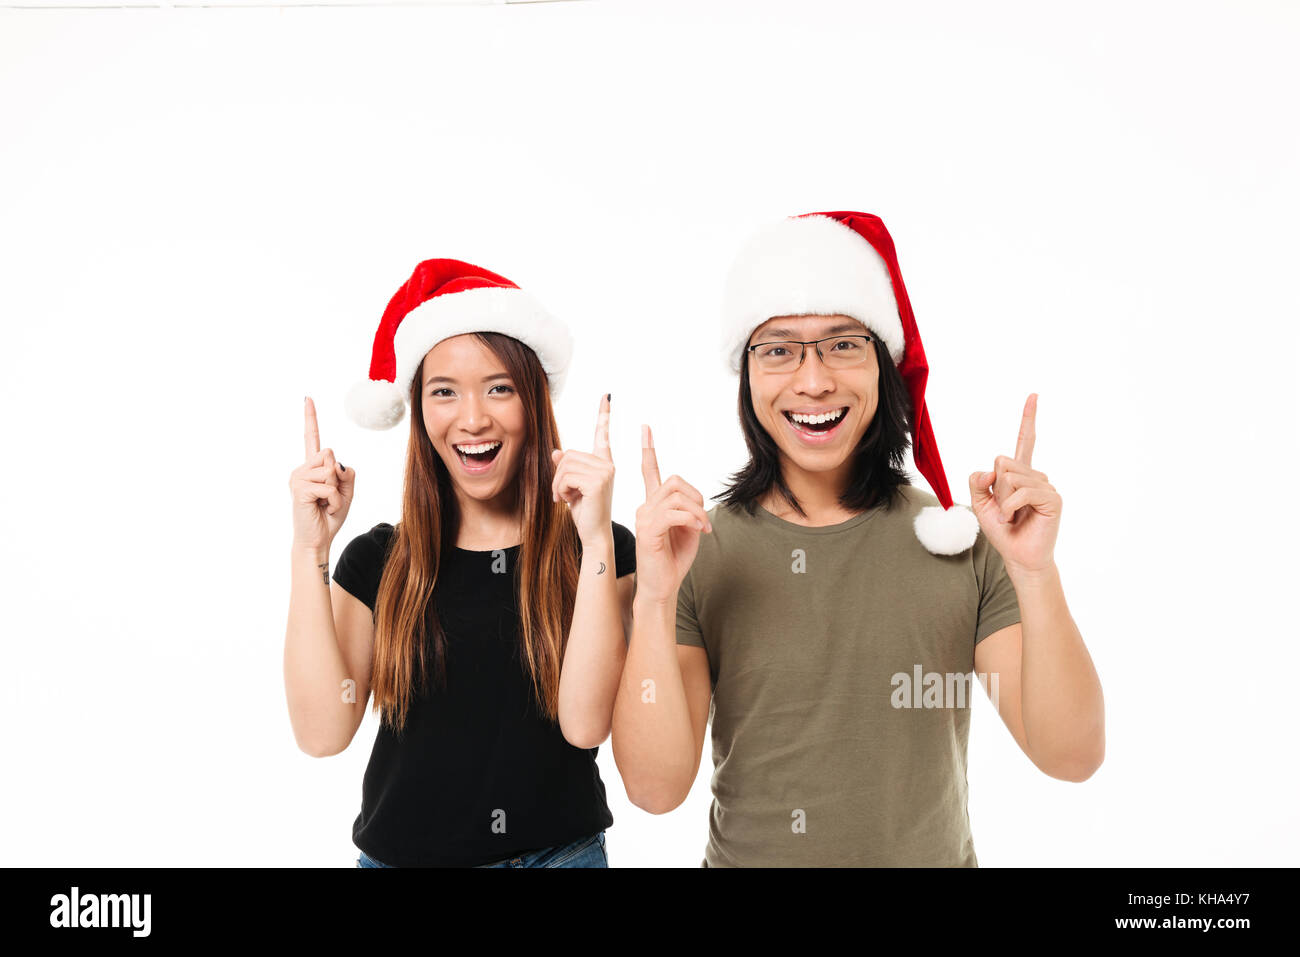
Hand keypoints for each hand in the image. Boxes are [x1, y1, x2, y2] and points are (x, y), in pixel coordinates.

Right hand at [289, 396, 355, 551]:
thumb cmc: (329, 516)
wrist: (317, 539)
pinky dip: (334, 500)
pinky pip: (329, 487)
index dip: (310, 418)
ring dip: (336, 491)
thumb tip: (336, 463)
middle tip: (329, 496)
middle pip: (330, 454)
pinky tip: (323, 509)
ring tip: (325, 504)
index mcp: (312, 467)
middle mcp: (302, 469)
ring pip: (330, 470)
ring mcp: (298, 478)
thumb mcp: (346, 492)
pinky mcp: (299, 489)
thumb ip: (347, 473)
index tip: (307, 398)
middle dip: (338, 477)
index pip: (311, 438)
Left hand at [551, 393, 615, 546]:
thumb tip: (557, 452)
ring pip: (565, 466)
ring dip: (557, 484)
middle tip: (561, 494)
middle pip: (568, 454)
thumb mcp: (571, 487)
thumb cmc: (583, 511)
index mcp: (603, 463)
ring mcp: (605, 472)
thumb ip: (566, 468)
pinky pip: (565, 477)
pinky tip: (567, 502)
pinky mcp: (597, 481)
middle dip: (558, 475)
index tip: (607, 396)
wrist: (593, 534)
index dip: (604, 414)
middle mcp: (607, 464)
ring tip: (565, 498)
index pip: (602, 434)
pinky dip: (559, 490)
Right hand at [634, 423, 711, 602]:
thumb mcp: (689, 530)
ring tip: (702, 529)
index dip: (647, 449)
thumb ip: (690, 510)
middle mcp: (645, 507)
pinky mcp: (648, 530)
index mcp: (654, 505)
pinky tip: (698, 531)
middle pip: (674, 481)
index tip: (644, 428)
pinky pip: (674, 513)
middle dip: (696, 497)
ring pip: (676, 496)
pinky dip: (692, 519)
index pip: (649, 471)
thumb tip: (694, 502)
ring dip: (697, 511)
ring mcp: (644, 517)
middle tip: (703, 520)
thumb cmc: (674, 560)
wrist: (662, 587)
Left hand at [968, 393, 1060, 576]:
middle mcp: (1035, 475)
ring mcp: (1046, 485)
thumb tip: (990, 468)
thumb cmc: (1002, 530)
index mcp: (1019, 473)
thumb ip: (977, 482)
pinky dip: (1009, 508)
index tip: (1034, 395)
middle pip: (1003, 462)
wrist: (1018, 556)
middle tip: (1005, 509)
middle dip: (995, 489)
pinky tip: (1014, 519)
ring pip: (1010, 478)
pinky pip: (1021, 492)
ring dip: (1003, 501)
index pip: (1025, 441)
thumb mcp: (980, 504)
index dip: (1028, 418)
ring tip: (1012, 516)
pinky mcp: (1052, 498)